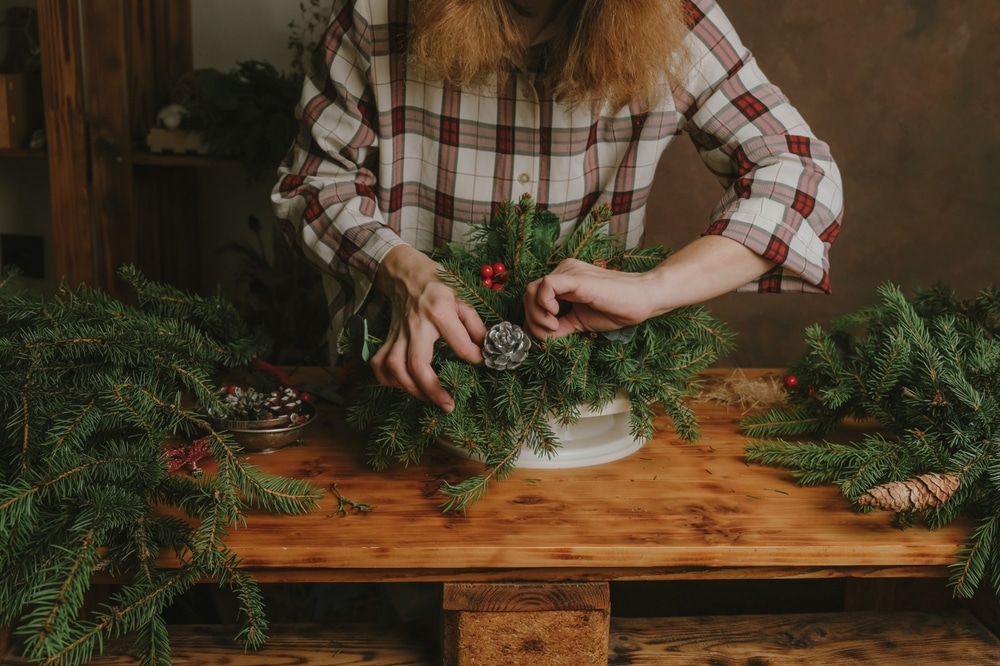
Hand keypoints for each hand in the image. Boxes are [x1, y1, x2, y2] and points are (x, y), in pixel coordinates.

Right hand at [370, 245, 485, 411]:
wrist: (404, 272)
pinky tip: (404, 385)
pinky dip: (388, 379)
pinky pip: (380, 363)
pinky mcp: (388, 337)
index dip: (475, 358)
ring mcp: (398, 332)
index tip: (482, 363)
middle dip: (432, 390)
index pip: (460, 344)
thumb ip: (475, 324)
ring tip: (429, 399)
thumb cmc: (437, 285)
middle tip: (448, 405)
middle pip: (418, 364)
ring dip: (410, 389)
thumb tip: (486, 349)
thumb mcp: (462, 298)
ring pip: (395, 367)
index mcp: (439, 311)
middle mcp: (416, 324)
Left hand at [522, 258, 654, 338]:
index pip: (533, 297)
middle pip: (528, 294)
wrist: (643, 300)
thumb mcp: (580, 323)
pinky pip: (545, 286)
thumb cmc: (617, 309)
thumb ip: (560, 327)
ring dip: (536, 315)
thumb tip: (538, 338)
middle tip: (549, 333)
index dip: (532, 318)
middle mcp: (563, 272)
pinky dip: (543, 304)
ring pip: (532, 290)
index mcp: (564, 281)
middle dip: (532, 319)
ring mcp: (568, 272)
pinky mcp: (575, 277)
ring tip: (554, 328)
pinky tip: (556, 316)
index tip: (545, 335)